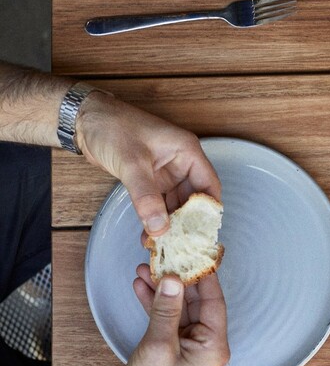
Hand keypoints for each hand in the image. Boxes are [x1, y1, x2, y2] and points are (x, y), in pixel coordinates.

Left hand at [76, 92, 220, 235]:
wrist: (84, 121)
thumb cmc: (112, 127)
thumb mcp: (131, 162)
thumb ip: (146, 196)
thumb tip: (160, 227)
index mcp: (187, 152)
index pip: (209, 185)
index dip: (209, 209)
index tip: (203, 232)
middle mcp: (181, 163)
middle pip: (194, 199)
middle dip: (187, 221)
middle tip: (181, 244)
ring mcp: (166, 173)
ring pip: (176, 204)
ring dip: (170, 223)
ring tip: (163, 243)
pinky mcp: (151, 181)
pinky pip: (159, 204)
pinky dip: (156, 218)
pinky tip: (150, 235)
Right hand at [118, 267, 228, 365]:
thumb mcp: (159, 345)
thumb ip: (166, 311)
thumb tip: (174, 278)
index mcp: (215, 345)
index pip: (214, 302)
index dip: (204, 277)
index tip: (195, 254)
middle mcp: (208, 343)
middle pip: (197, 302)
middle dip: (179, 279)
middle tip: (166, 256)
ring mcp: (191, 343)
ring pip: (180, 307)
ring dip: (163, 289)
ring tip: (146, 267)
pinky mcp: (175, 344)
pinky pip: (169, 317)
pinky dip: (156, 303)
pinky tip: (142, 285)